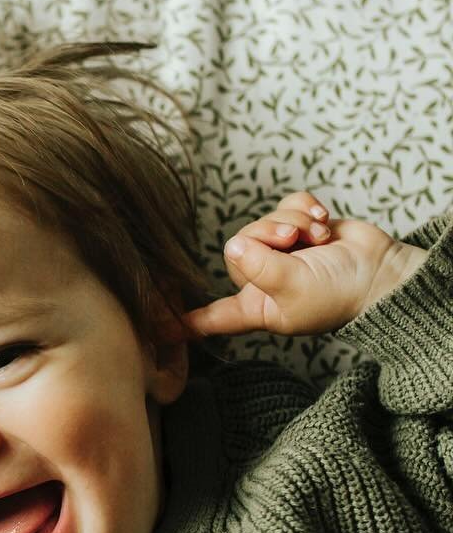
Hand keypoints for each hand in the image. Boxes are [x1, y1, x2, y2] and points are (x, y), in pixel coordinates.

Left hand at [169, 191, 427, 339]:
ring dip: (292, 222)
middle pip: (237, 247)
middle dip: (266, 235)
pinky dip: (304, 209)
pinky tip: (323, 221)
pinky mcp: (299, 228)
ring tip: (316, 237)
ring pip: (263, 222)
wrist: (381, 274)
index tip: (151, 326)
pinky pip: (285, 206)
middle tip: (293, 241)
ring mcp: (279, 253)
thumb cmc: (339, 295)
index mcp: (253, 307)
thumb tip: (234, 245)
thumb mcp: (293, 289)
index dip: (179, 321)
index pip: (207, 316)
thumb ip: (261, 268)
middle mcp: (260, 280)